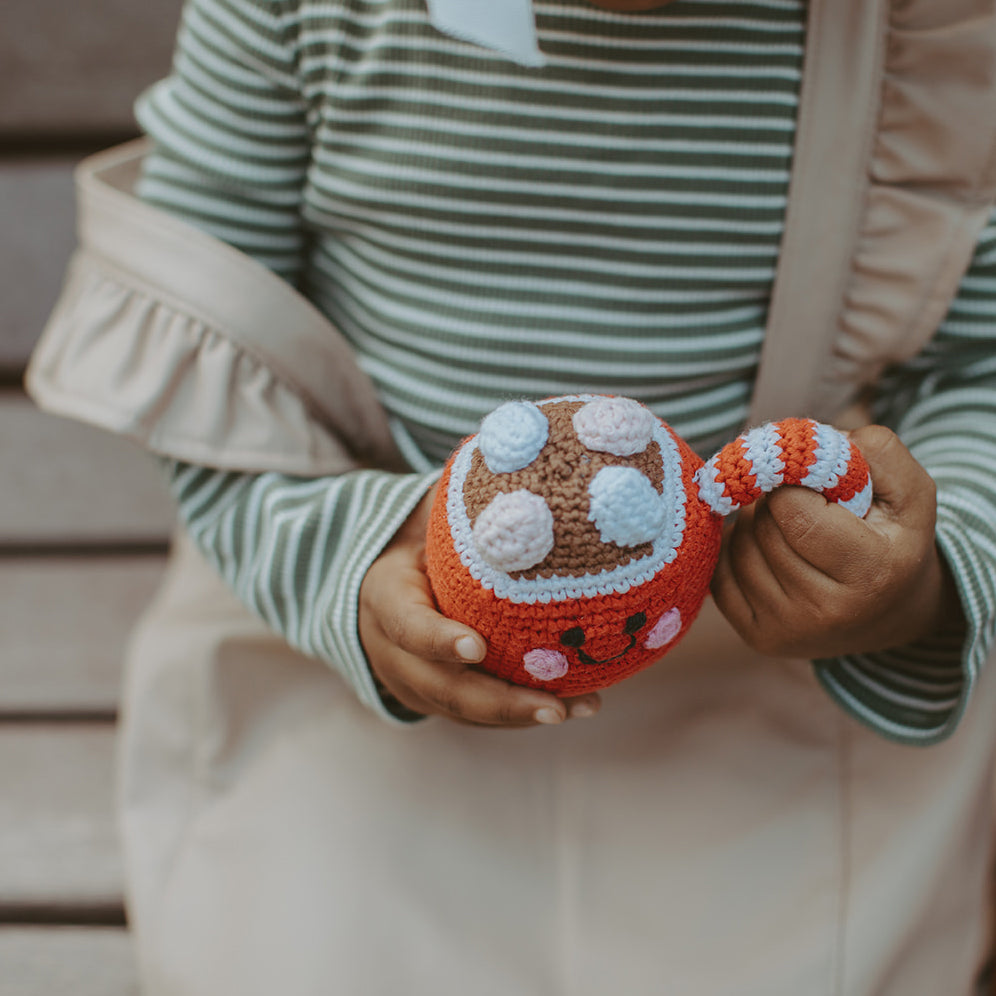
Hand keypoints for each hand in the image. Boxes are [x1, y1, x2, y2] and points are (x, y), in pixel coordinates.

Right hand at [359, 488, 601, 726]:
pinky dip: (523, 714)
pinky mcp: (436, 699)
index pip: (407, 625)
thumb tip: (528, 456)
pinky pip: (479, 715)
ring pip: (465, 710)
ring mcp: (411, 681)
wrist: (382, 581)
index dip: (438, 640)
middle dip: (500, 702)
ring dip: (523, 715)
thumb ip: (464, 499)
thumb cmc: (421, 538)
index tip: (477, 646)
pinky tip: (577, 703)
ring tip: (584, 707)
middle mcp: (391, 650)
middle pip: (442, 687)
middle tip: (555, 705)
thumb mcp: (428, 514)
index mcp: (384, 597)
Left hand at [711, 425, 962, 658]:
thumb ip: (872, 450)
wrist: (891, 610)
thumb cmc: (894, 537)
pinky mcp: (758, 637)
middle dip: (774, 503)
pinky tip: (768, 550)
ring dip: (753, 524)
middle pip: (762, 529)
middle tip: (801, 505)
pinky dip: (735, 551)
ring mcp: (788, 630)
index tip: (809, 483)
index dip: (791, 484)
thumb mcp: (908, 488)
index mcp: (871, 572)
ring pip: (737, 548)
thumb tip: (799, 442)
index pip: (793, 511)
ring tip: (790, 528)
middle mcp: (828, 612)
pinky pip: (719, 573)